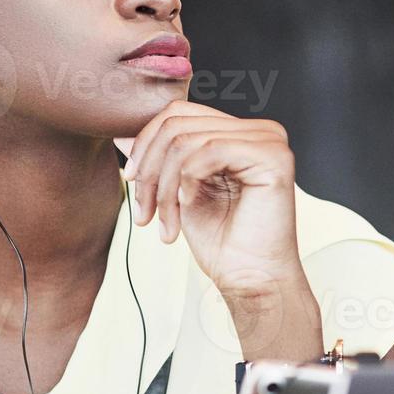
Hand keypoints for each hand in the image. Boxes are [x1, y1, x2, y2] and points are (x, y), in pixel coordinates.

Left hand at [119, 100, 322, 360]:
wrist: (249, 280)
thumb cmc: (221, 242)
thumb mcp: (177, 193)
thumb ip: (157, 160)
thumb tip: (120, 137)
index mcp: (239, 133)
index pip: (179, 113)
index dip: (146, 143)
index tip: (130, 180)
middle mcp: (258, 130)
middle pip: (178, 124)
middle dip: (150, 169)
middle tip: (143, 211)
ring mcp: (270, 140)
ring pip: (188, 140)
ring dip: (164, 185)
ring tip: (164, 222)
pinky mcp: (273, 158)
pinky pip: (209, 152)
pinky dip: (186, 182)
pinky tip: (188, 208)